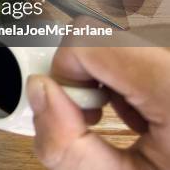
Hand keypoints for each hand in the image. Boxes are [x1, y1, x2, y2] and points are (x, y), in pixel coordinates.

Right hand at [27, 45, 169, 168]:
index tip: (73, 110)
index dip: (66, 71)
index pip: (91, 40)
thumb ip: (69, 144)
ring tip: (127, 125)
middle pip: (106, 39)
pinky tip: (145, 120)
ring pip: (123, 46)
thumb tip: (39, 91)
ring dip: (108, 81)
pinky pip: (142, 59)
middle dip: (86, 78)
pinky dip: (130, 84)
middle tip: (97, 122)